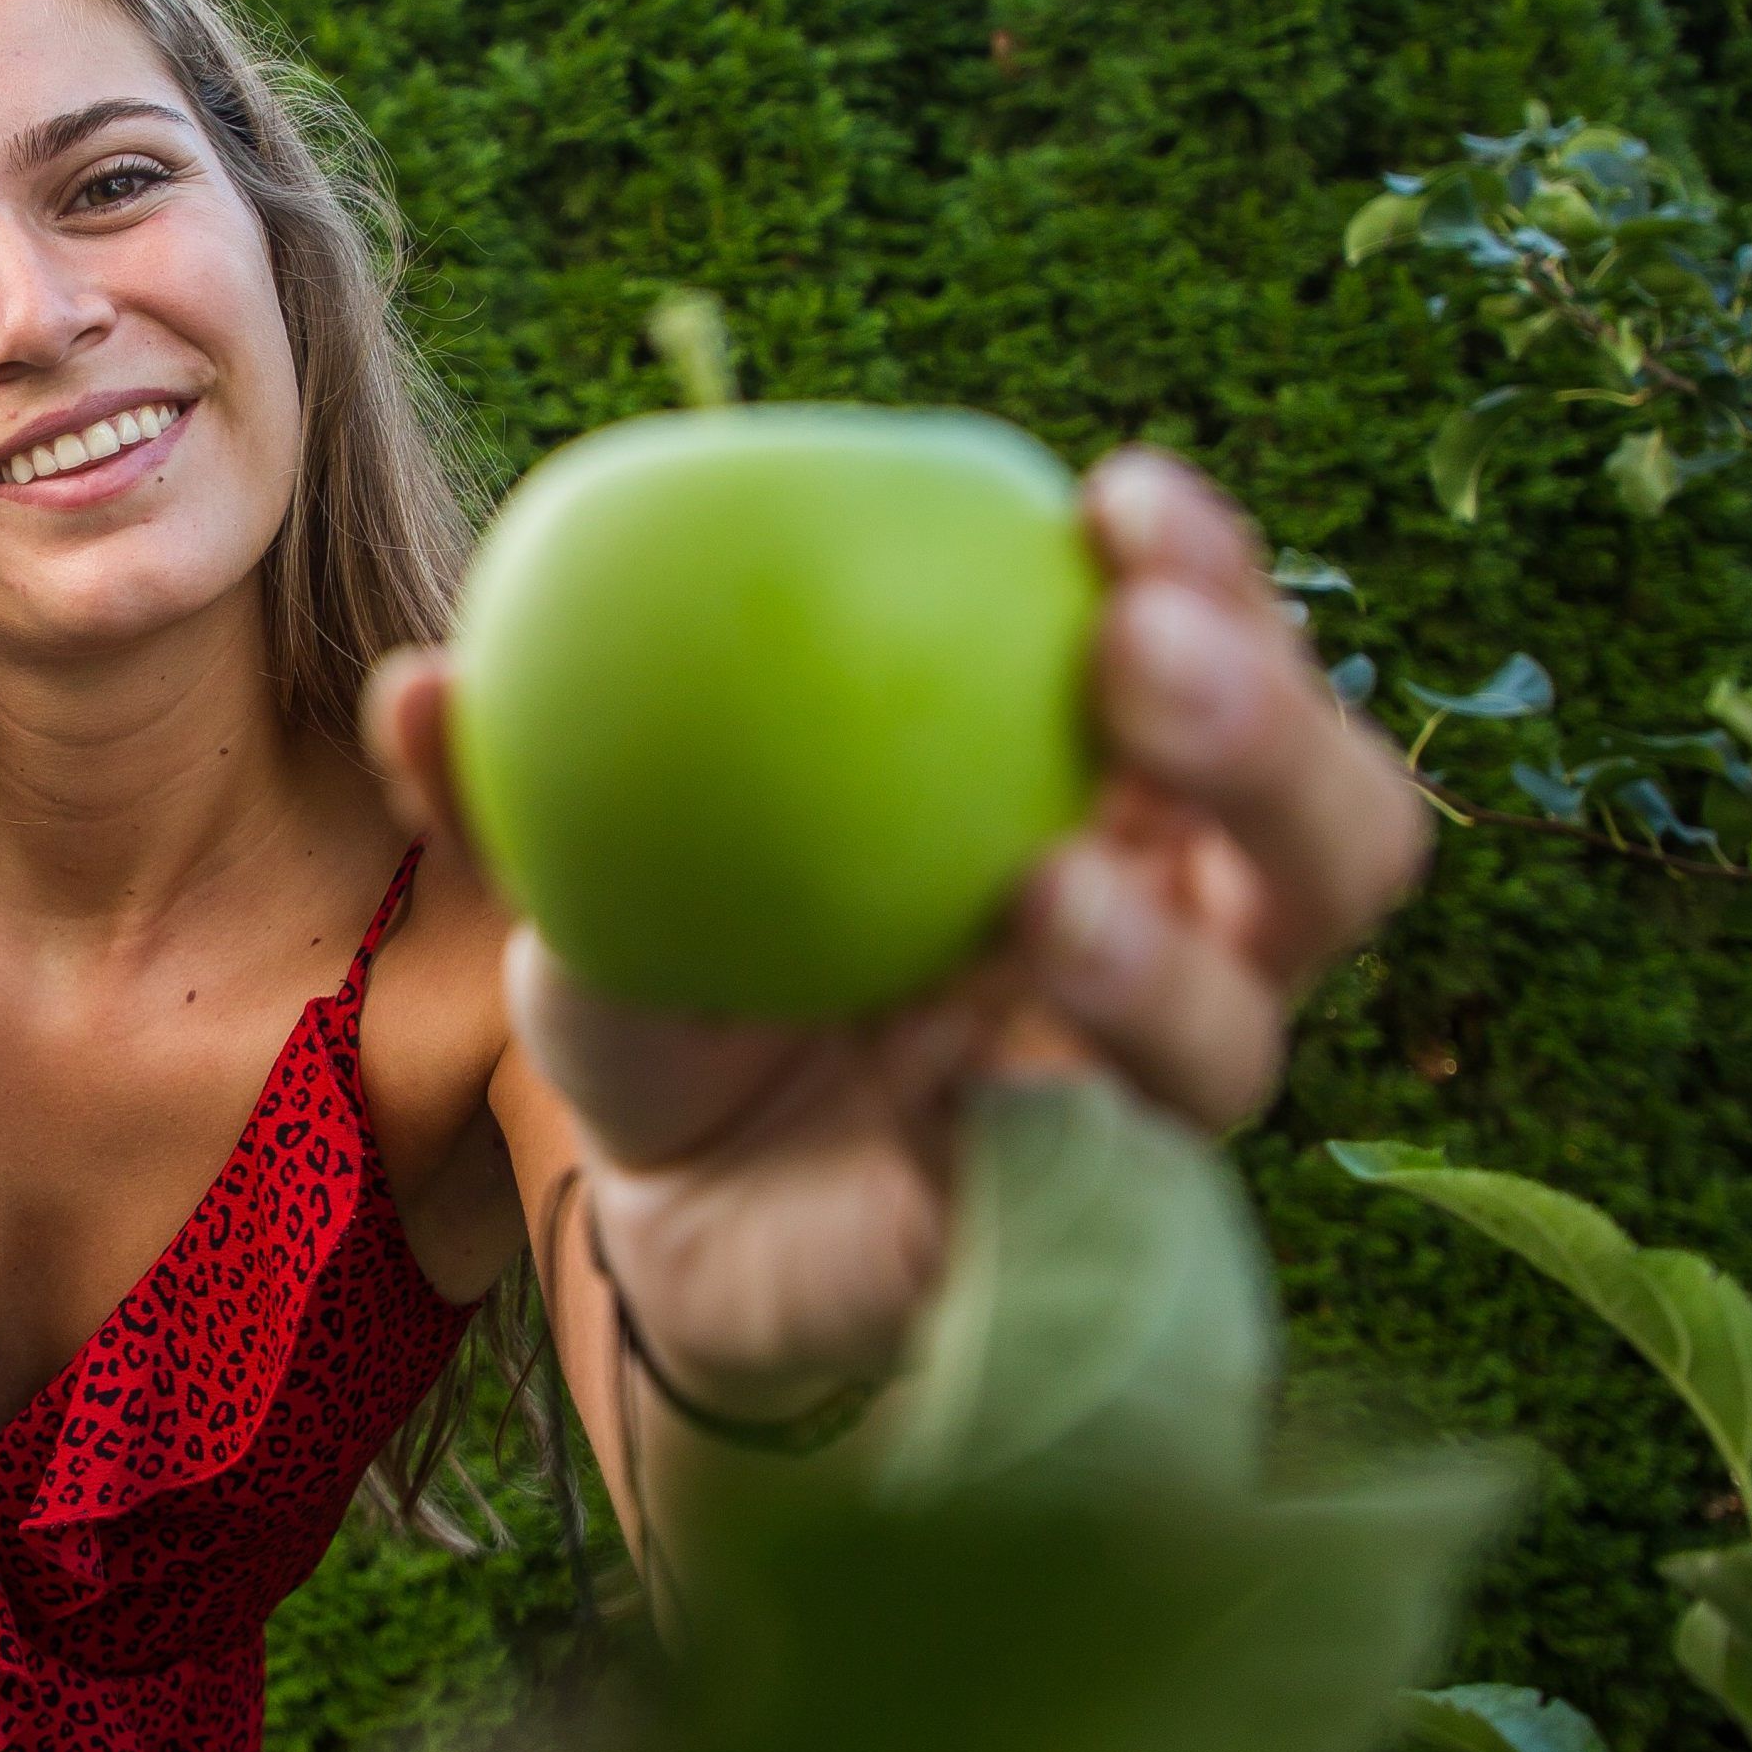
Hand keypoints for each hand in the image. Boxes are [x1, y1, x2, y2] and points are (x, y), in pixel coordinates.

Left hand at [367, 446, 1429, 1414]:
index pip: (1221, 654)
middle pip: (1333, 835)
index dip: (1213, 573)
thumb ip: (515, 781)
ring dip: (1169, 950)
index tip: (1116, 497)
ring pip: (1251, 1028)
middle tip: (1135, 657)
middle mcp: (1173, 938)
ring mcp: (1138, 1105)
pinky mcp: (1082, 1254)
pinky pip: (1107, 1207)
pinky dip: (1047, 1146)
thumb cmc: (673, 983)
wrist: (668, 1218)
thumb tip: (419, 685)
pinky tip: (967, 1109)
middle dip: (1267, 726)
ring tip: (1044, 896)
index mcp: (1093, 791)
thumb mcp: (590, 868)